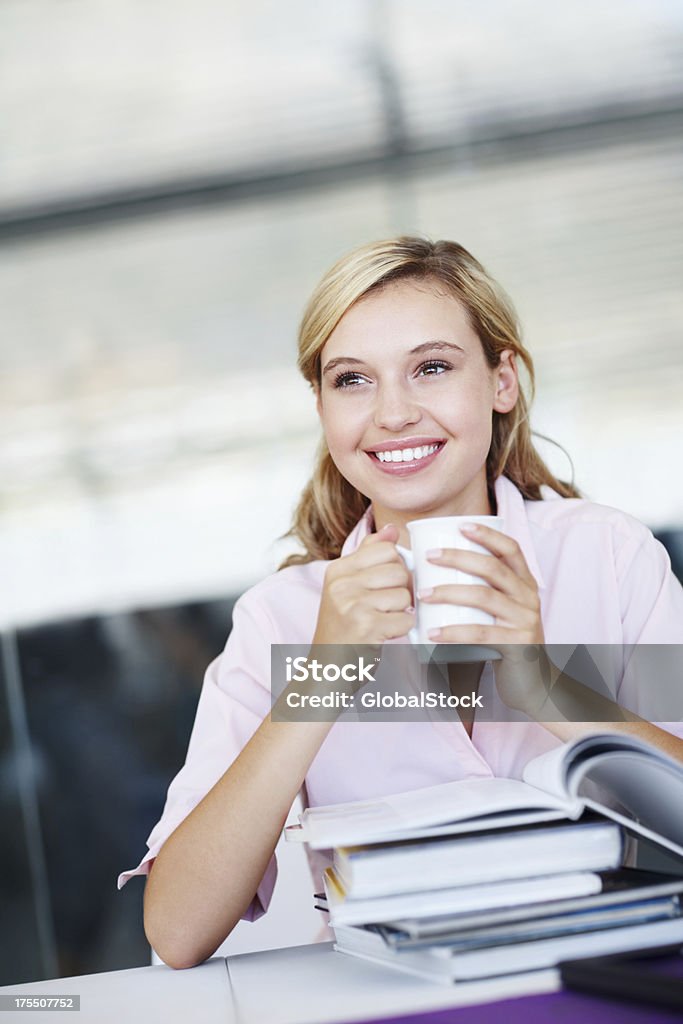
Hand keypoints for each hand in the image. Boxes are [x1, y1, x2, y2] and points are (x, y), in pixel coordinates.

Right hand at [312, 524, 414, 645]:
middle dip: (402, 591)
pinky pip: (406, 619)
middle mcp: (341, 584)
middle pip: (399, 571)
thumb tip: (392, 529)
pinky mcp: (366, 627)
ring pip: (404, 595)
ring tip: (383, 619)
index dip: (396, 566)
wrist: (327, 667)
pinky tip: (386, 633)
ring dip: (401, 611)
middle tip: (387, 606)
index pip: (386, 549)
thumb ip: (369, 555)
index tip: (386, 584)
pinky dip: (402, 629)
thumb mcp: (347, 586)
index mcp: (337, 570)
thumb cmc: (344, 626)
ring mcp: (353, 605)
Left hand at [418, 523, 547, 714]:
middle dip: (459, 557)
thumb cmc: (506, 640)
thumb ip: (483, 589)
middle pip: (493, 568)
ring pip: (484, 597)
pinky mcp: (517, 645)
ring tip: (422, 594)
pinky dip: (453, 632)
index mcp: (525, 583)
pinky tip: (432, 633)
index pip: (511, 549)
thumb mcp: (502, 610)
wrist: (534, 682)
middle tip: (429, 556)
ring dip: (449, 592)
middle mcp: (529, 597)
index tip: (461, 526)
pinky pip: (480, 634)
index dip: (488, 535)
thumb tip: (437, 568)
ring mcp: (525, 621)